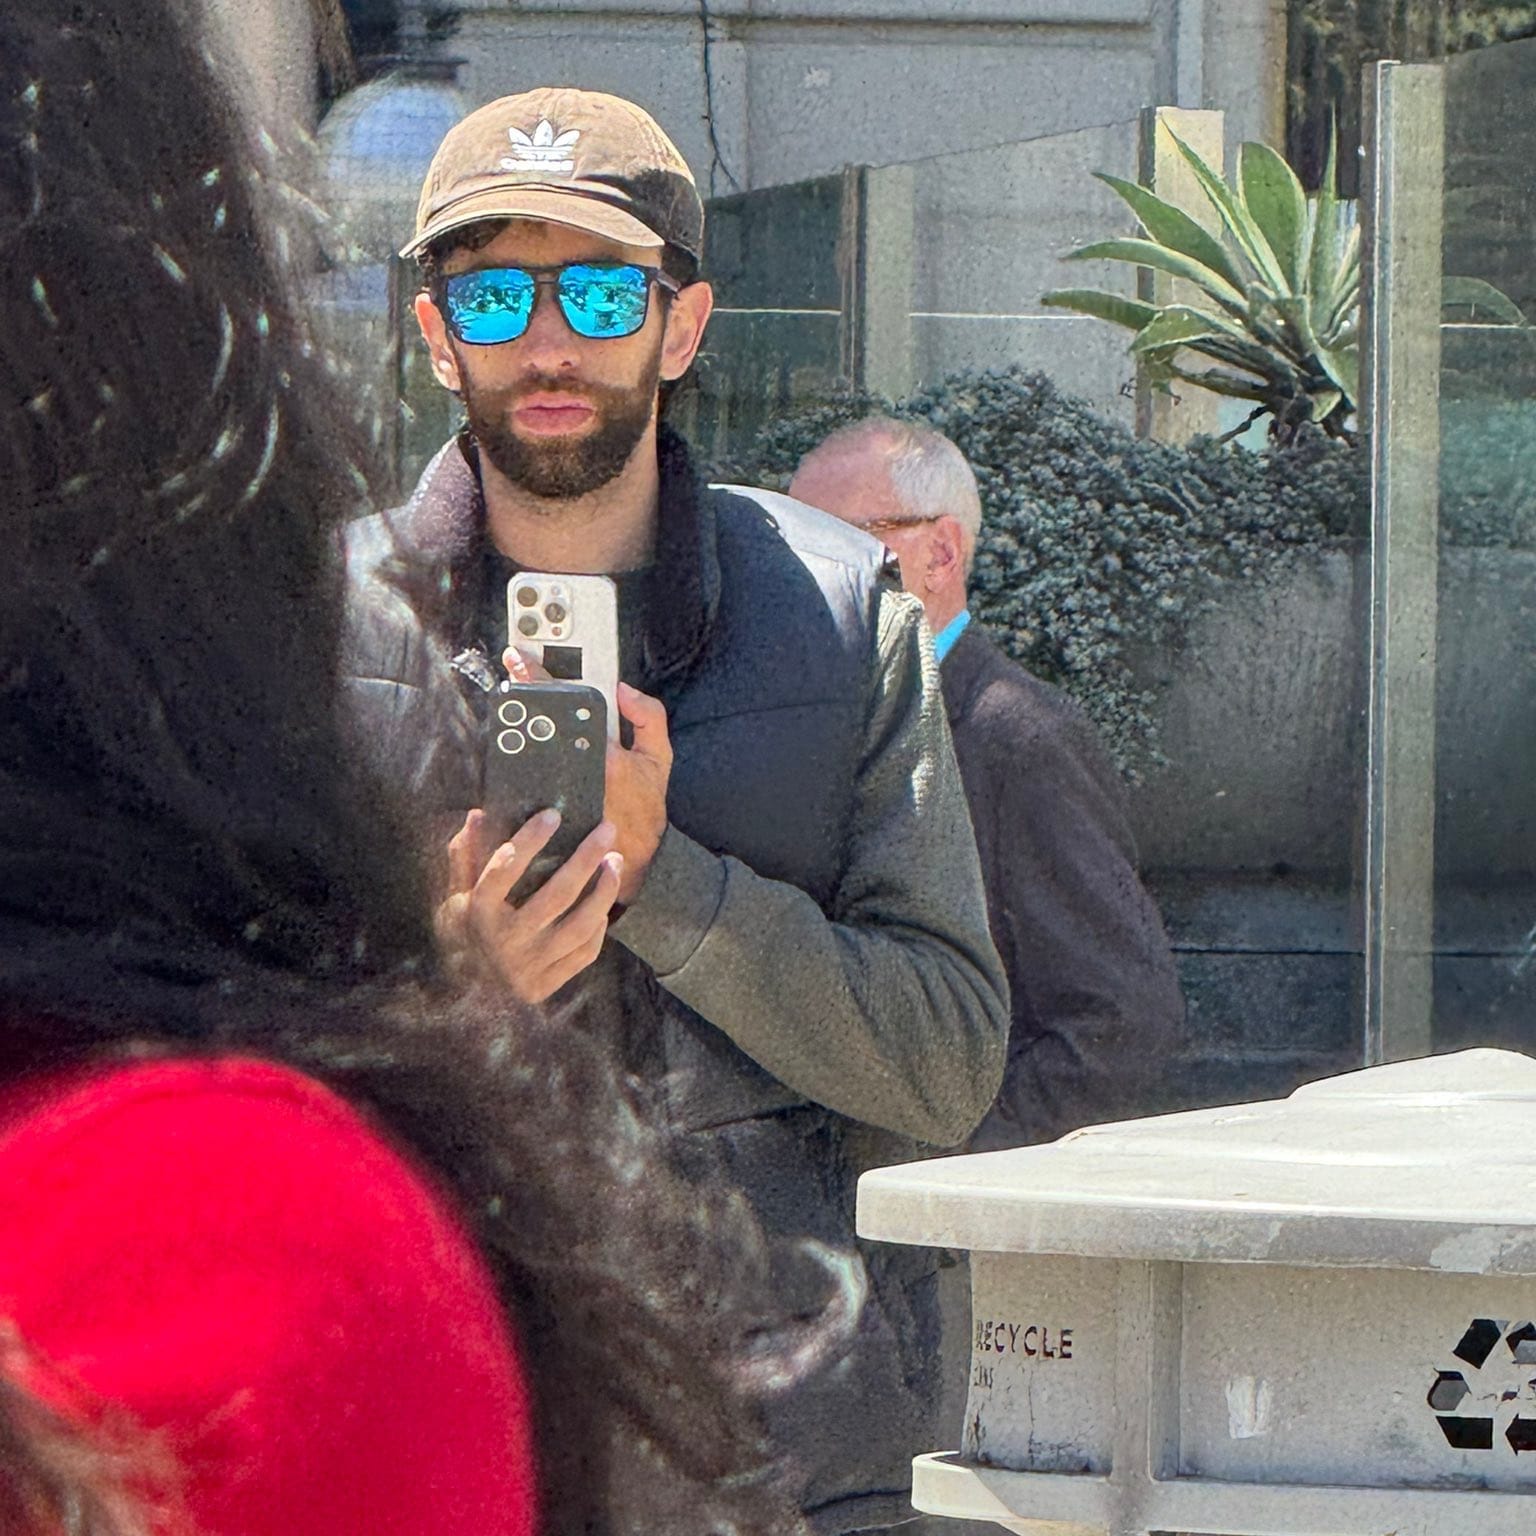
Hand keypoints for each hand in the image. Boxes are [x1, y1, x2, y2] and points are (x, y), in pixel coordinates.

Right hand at [434, 807, 621, 1002]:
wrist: (464, 998)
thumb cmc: (463, 935)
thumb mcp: (454, 896)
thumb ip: (465, 856)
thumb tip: (478, 814)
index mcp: (478, 913)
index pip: (504, 870)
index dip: (529, 841)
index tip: (554, 815)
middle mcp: (505, 940)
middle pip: (557, 895)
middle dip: (586, 858)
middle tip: (607, 829)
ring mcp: (529, 966)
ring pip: (579, 924)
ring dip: (604, 890)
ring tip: (616, 861)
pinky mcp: (546, 985)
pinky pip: (584, 953)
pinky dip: (598, 928)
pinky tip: (604, 904)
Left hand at [503, 652, 671, 906]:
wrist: (630, 858)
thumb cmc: (644, 808)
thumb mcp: (659, 760)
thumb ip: (649, 718)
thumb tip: (623, 690)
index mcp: (604, 756)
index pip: (566, 707)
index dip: (540, 678)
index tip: (521, 658)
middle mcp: (574, 774)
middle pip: (535, 726)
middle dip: (521, 696)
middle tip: (510, 672)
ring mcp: (551, 794)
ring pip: (520, 753)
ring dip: (510, 728)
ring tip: (507, 706)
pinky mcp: (538, 812)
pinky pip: (516, 785)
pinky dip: (507, 764)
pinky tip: (504, 744)